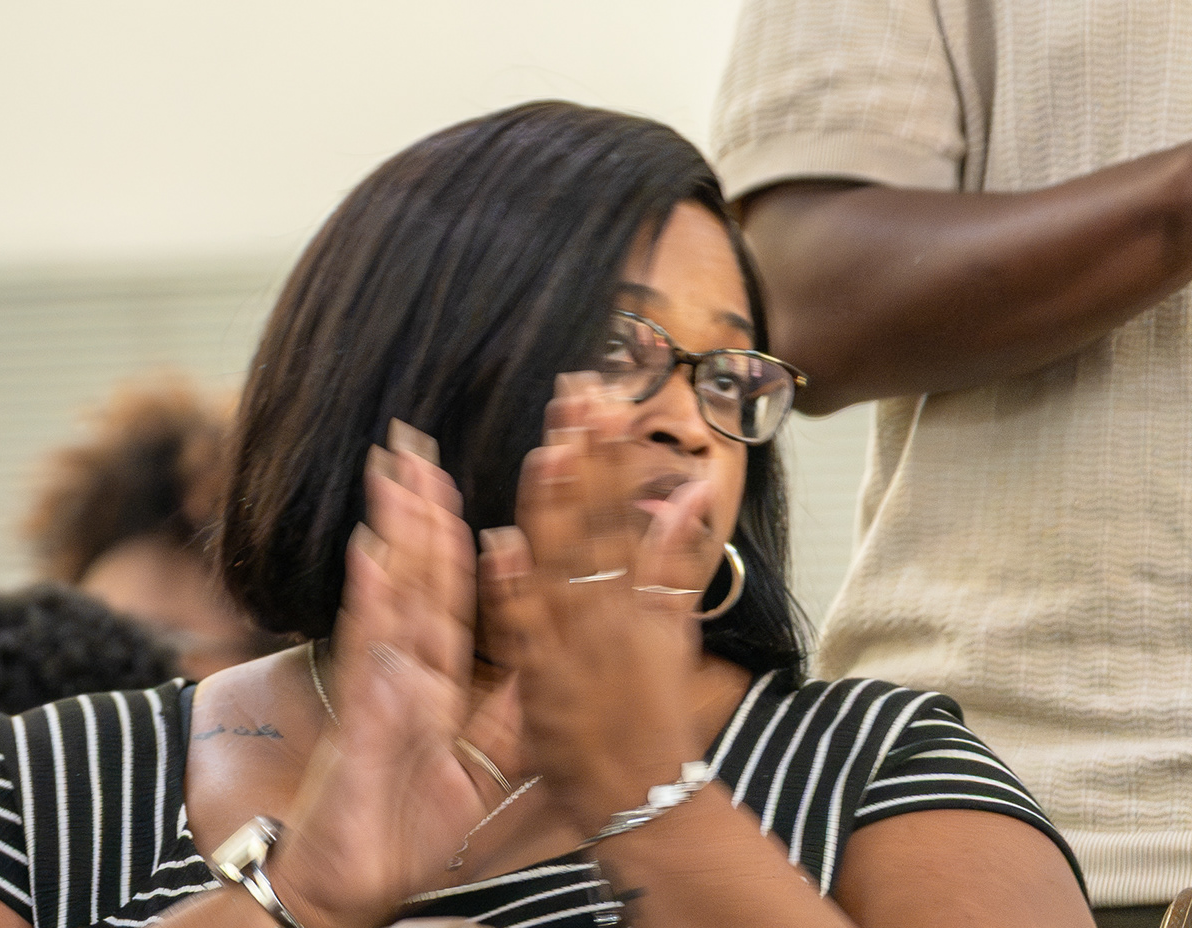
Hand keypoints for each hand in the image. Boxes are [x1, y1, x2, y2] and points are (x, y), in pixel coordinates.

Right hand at [270, 426, 520, 927]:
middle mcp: (401, 674)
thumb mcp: (479, 770)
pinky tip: (373, 559)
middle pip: (414, 581)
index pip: (448, 598)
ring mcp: (380, 691)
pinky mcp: (366, 721)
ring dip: (394, 536)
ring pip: (391, 601)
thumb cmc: (404, 830)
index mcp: (432, 683)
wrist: (352, 882)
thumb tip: (541, 669)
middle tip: (413, 444)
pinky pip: (373, 657)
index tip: (448, 480)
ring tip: (396, 477)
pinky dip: (371, 605)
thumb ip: (504, 717)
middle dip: (414, 511)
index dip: (449, 539)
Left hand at [477, 377, 714, 822]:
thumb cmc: (657, 716)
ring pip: (561, 563)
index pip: (617, 507)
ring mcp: (573, 644)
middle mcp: (605, 611)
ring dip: (556, 506)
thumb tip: (691, 491)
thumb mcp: (672, 630)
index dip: (605, 449)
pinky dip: (514, 585)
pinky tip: (500, 540)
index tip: (597, 391)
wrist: (650, 801)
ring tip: (549, 448)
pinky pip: (523, 628)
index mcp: (633, 595)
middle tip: (574, 390)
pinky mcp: (541, 681)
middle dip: (585, 455)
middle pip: (593, 522)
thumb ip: (676, 560)